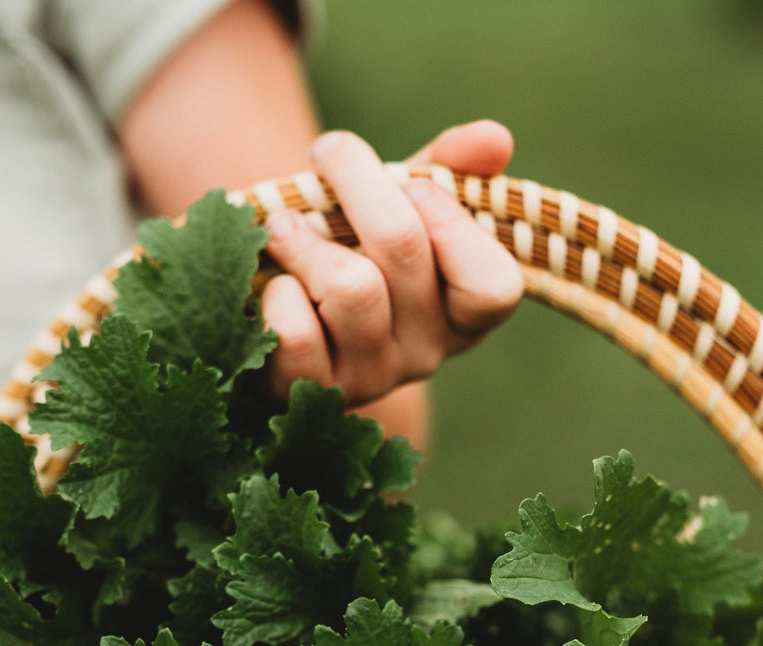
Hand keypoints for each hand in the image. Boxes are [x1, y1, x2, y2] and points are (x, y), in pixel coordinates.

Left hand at [260, 120, 523, 405]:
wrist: (268, 312)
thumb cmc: (347, 251)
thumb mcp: (398, 206)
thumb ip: (446, 170)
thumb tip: (494, 139)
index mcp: (462, 316)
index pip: (493, 286)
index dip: (451, 223)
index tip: (412, 184)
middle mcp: (424, 354)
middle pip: (404, 248)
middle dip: (356, 181)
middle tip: (327, 152)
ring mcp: (369, 379)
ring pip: (352, 287)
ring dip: (304, 239)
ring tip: (283, 225)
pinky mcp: (311, 391)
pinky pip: (297, 331)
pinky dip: (276, 293)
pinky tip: (274, 288)